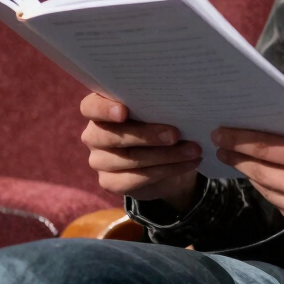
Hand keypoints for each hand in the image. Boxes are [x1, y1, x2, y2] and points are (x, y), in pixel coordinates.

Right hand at [80, 93, 201, 211]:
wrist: (168, 159)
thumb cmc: (161, 122)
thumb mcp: (160, 110)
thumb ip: (157, 104)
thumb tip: (179, 101)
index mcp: (102, 109)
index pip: (90, 106)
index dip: (103, 109)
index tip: (123, 111)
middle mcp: (95, 134)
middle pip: (110, 135)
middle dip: (146, 135)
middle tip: (175, 134)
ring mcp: (99, 160)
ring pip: (128, 158)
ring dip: (165, 155)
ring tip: (193, 150)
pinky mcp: (110, 182)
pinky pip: (135, 179)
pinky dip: (166, 170)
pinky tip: (187, 164)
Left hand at [212, 127, 283, 242]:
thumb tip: (277, 130)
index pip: (269, 148)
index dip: (241, 140)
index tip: (222, 133)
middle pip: (261, 172)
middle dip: (238, 158)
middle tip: (221, 146)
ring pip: (268, 192)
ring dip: (253, 176)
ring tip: (240, 162)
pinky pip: (283, 208)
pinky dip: (273, 193)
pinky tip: (267, 181)